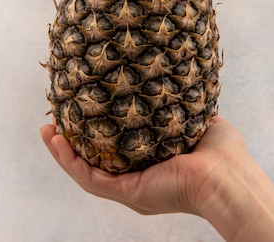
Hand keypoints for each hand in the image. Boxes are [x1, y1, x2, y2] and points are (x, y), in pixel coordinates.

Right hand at [40, 116, 244, 216]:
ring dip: (63, 153)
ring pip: (85, 172)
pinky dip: (70, 162)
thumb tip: (173, 79)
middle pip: (94, 162)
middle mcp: (137, 180)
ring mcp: (130, 189)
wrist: (227, 174)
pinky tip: (57, 142)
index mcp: (151, 165)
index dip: (95, 134)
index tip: (81, 110)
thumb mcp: (195, 120)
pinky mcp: (128, 193)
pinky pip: (90, 179)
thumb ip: (180, 104)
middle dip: (71, 143)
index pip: (115, 151)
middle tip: (55, 122)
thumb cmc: (222, 152)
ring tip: (46, 132)